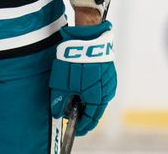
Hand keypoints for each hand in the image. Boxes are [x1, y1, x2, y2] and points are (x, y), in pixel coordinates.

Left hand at [50, 21, 116, 135]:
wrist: (87, 38)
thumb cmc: (74, 62)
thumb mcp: (61, 84)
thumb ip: (59, 101)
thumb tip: (57, 113)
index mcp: (97, 99)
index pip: (90, 120)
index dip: (81, 126)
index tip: (73, 129)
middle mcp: (107, 93)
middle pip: (95, 110)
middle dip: (84, 114)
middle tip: (72, 115)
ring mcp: (110, 81)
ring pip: (99, 98)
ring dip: (88, 101)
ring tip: (74, 100)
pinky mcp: (109, 71)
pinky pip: (100, 86)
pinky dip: (91, 91)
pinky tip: (81, 86)